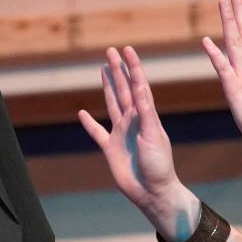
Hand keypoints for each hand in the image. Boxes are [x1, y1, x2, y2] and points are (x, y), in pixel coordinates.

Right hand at [79, 47, 198, 239]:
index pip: (139, 84)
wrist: (153, 192)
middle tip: (111, 51)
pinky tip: (82, 113)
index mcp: (145, 115)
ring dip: (107, 87)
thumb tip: (140, 86)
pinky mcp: (110, 148)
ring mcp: (121, 133)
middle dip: (117, 70)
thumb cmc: (159, 165)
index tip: (127, 49)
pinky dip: (89, 123)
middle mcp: (133, 120)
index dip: (133, 66)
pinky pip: (97, 132)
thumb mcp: (153, 135)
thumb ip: (145, 112)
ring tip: (103, 70)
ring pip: (112, 103)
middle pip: (123, 89)